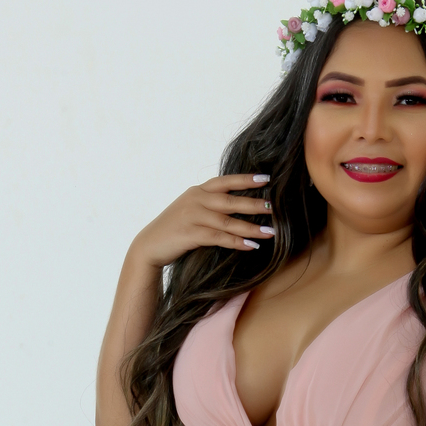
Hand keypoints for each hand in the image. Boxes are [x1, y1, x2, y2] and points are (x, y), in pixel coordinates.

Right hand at [130, 173, 275, 267]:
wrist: (149, 246)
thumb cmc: (174, 230)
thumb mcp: (190, 211)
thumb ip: (209, 205)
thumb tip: (236, 207)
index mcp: (197, 191)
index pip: (225, 181)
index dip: (246, 179)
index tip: (267, 179)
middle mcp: (195, 200)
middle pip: (230, 200)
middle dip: (255, 205)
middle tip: (275, 208)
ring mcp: (192, 217)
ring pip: (227, 221)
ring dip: (251, 227)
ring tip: (271, 232)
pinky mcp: (190, 235)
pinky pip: (218, 238)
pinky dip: (236, 243)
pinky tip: (251, 246)